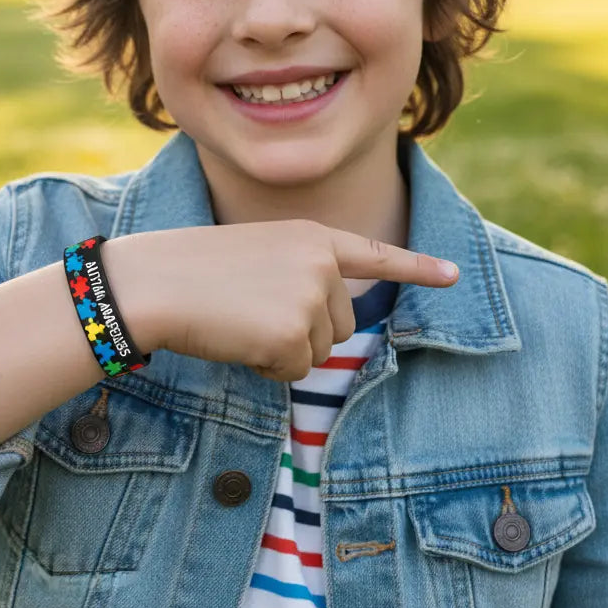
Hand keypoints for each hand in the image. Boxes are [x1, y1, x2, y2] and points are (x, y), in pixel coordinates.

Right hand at [101, 220, 457, 382]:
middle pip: (339, 325)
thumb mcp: (257, 254)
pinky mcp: (294, 334)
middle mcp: (322, 263)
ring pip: (317, 351)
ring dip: (282, 350)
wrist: (154, 281)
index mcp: (311, 236)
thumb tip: (324, 324)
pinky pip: (292, 372)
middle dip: (301, 332)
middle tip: (251, 310)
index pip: (373, 254)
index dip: (416, 267)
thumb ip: (300, 275)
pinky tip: (236, 339)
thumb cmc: (193, 269)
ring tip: (240, 319)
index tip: (453, 275)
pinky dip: (265, 367)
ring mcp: (311, 297)